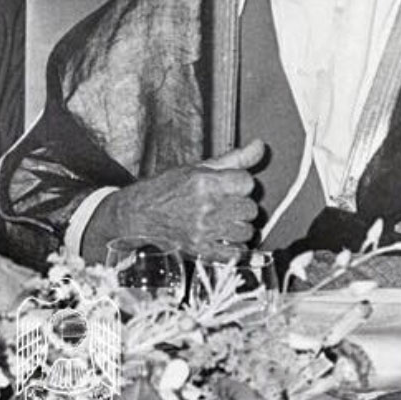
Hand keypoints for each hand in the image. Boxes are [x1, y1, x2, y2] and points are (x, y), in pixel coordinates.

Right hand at [82, 140, 266, 263]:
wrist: (140, 214)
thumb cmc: (167, 189)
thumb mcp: (198, 167)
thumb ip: (233, 158)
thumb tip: (260, 146)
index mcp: (206, 182)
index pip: (247, 182)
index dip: (241, 184)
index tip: (231, 186)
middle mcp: (207, 206)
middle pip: (250, 208)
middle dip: (242, 206)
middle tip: (227, 204)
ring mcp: (205, 230)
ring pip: (246, 231)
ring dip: (239, 227)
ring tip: (225, 222)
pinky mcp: (201, 249)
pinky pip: (234, 253)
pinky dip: (234, 248)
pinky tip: (224, 239)